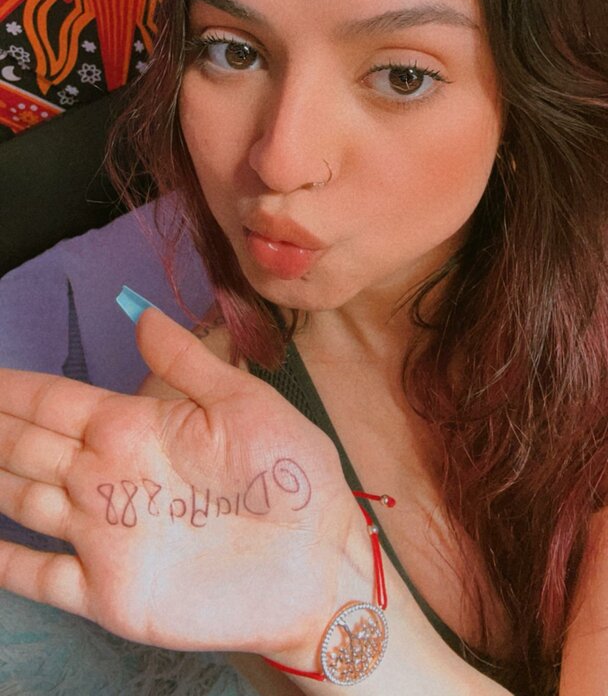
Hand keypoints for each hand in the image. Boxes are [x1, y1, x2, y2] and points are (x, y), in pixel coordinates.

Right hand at [0, 308, 362, 655]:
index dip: (11, 390)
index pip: (54, 401)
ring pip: (22, 501)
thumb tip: (139, 311)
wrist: (319, 562)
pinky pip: (41, 577)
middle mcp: (108, 477)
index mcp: (136, 428)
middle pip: (25, 446)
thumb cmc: (290, 477)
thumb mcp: (244, 405)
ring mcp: (104, 536)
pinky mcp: (110, 593)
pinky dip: (7, 563)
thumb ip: (186, 362)